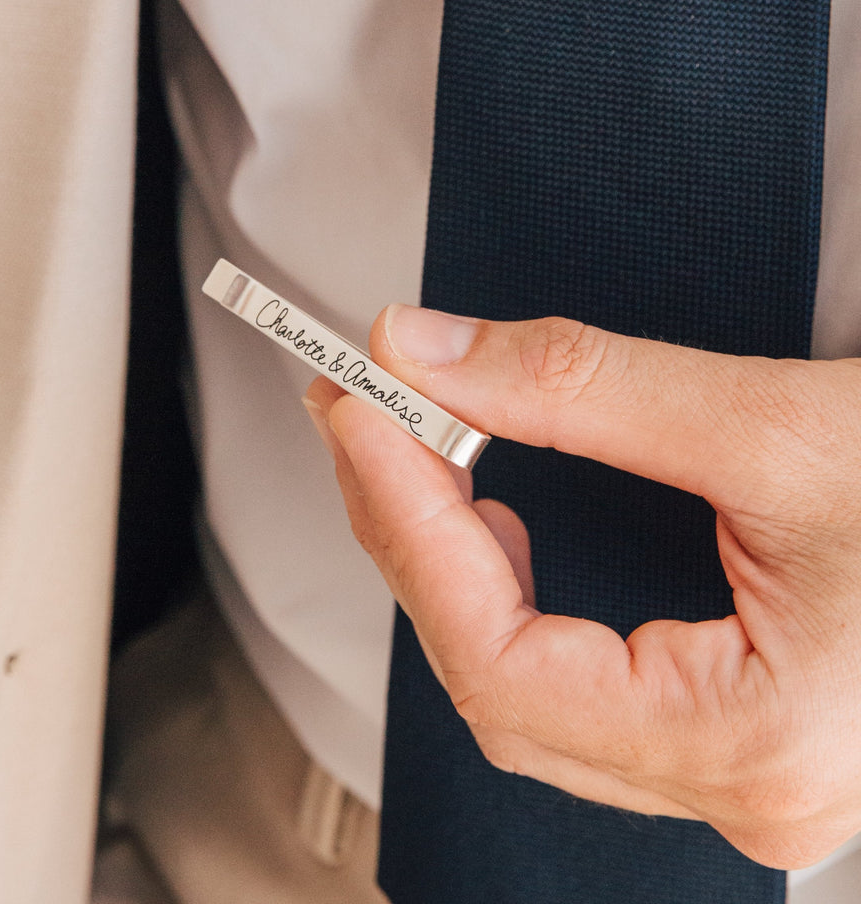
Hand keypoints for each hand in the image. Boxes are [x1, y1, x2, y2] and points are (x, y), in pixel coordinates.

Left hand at [303, 305, 860, 868]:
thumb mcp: (778, 427)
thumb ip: (583, 388)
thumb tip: (430, 355)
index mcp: (756, 745)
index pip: (499, 657)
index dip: (407, 525)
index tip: (361, 415)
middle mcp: (739, 785)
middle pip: (494, 673)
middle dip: (409, 532)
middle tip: (363, 416)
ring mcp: (732, 768)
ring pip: (520, 684)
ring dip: (445, 561)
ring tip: (408, 455)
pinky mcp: (725, 724)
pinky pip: (568, 679)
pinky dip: (504, 592)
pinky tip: (491, 521)